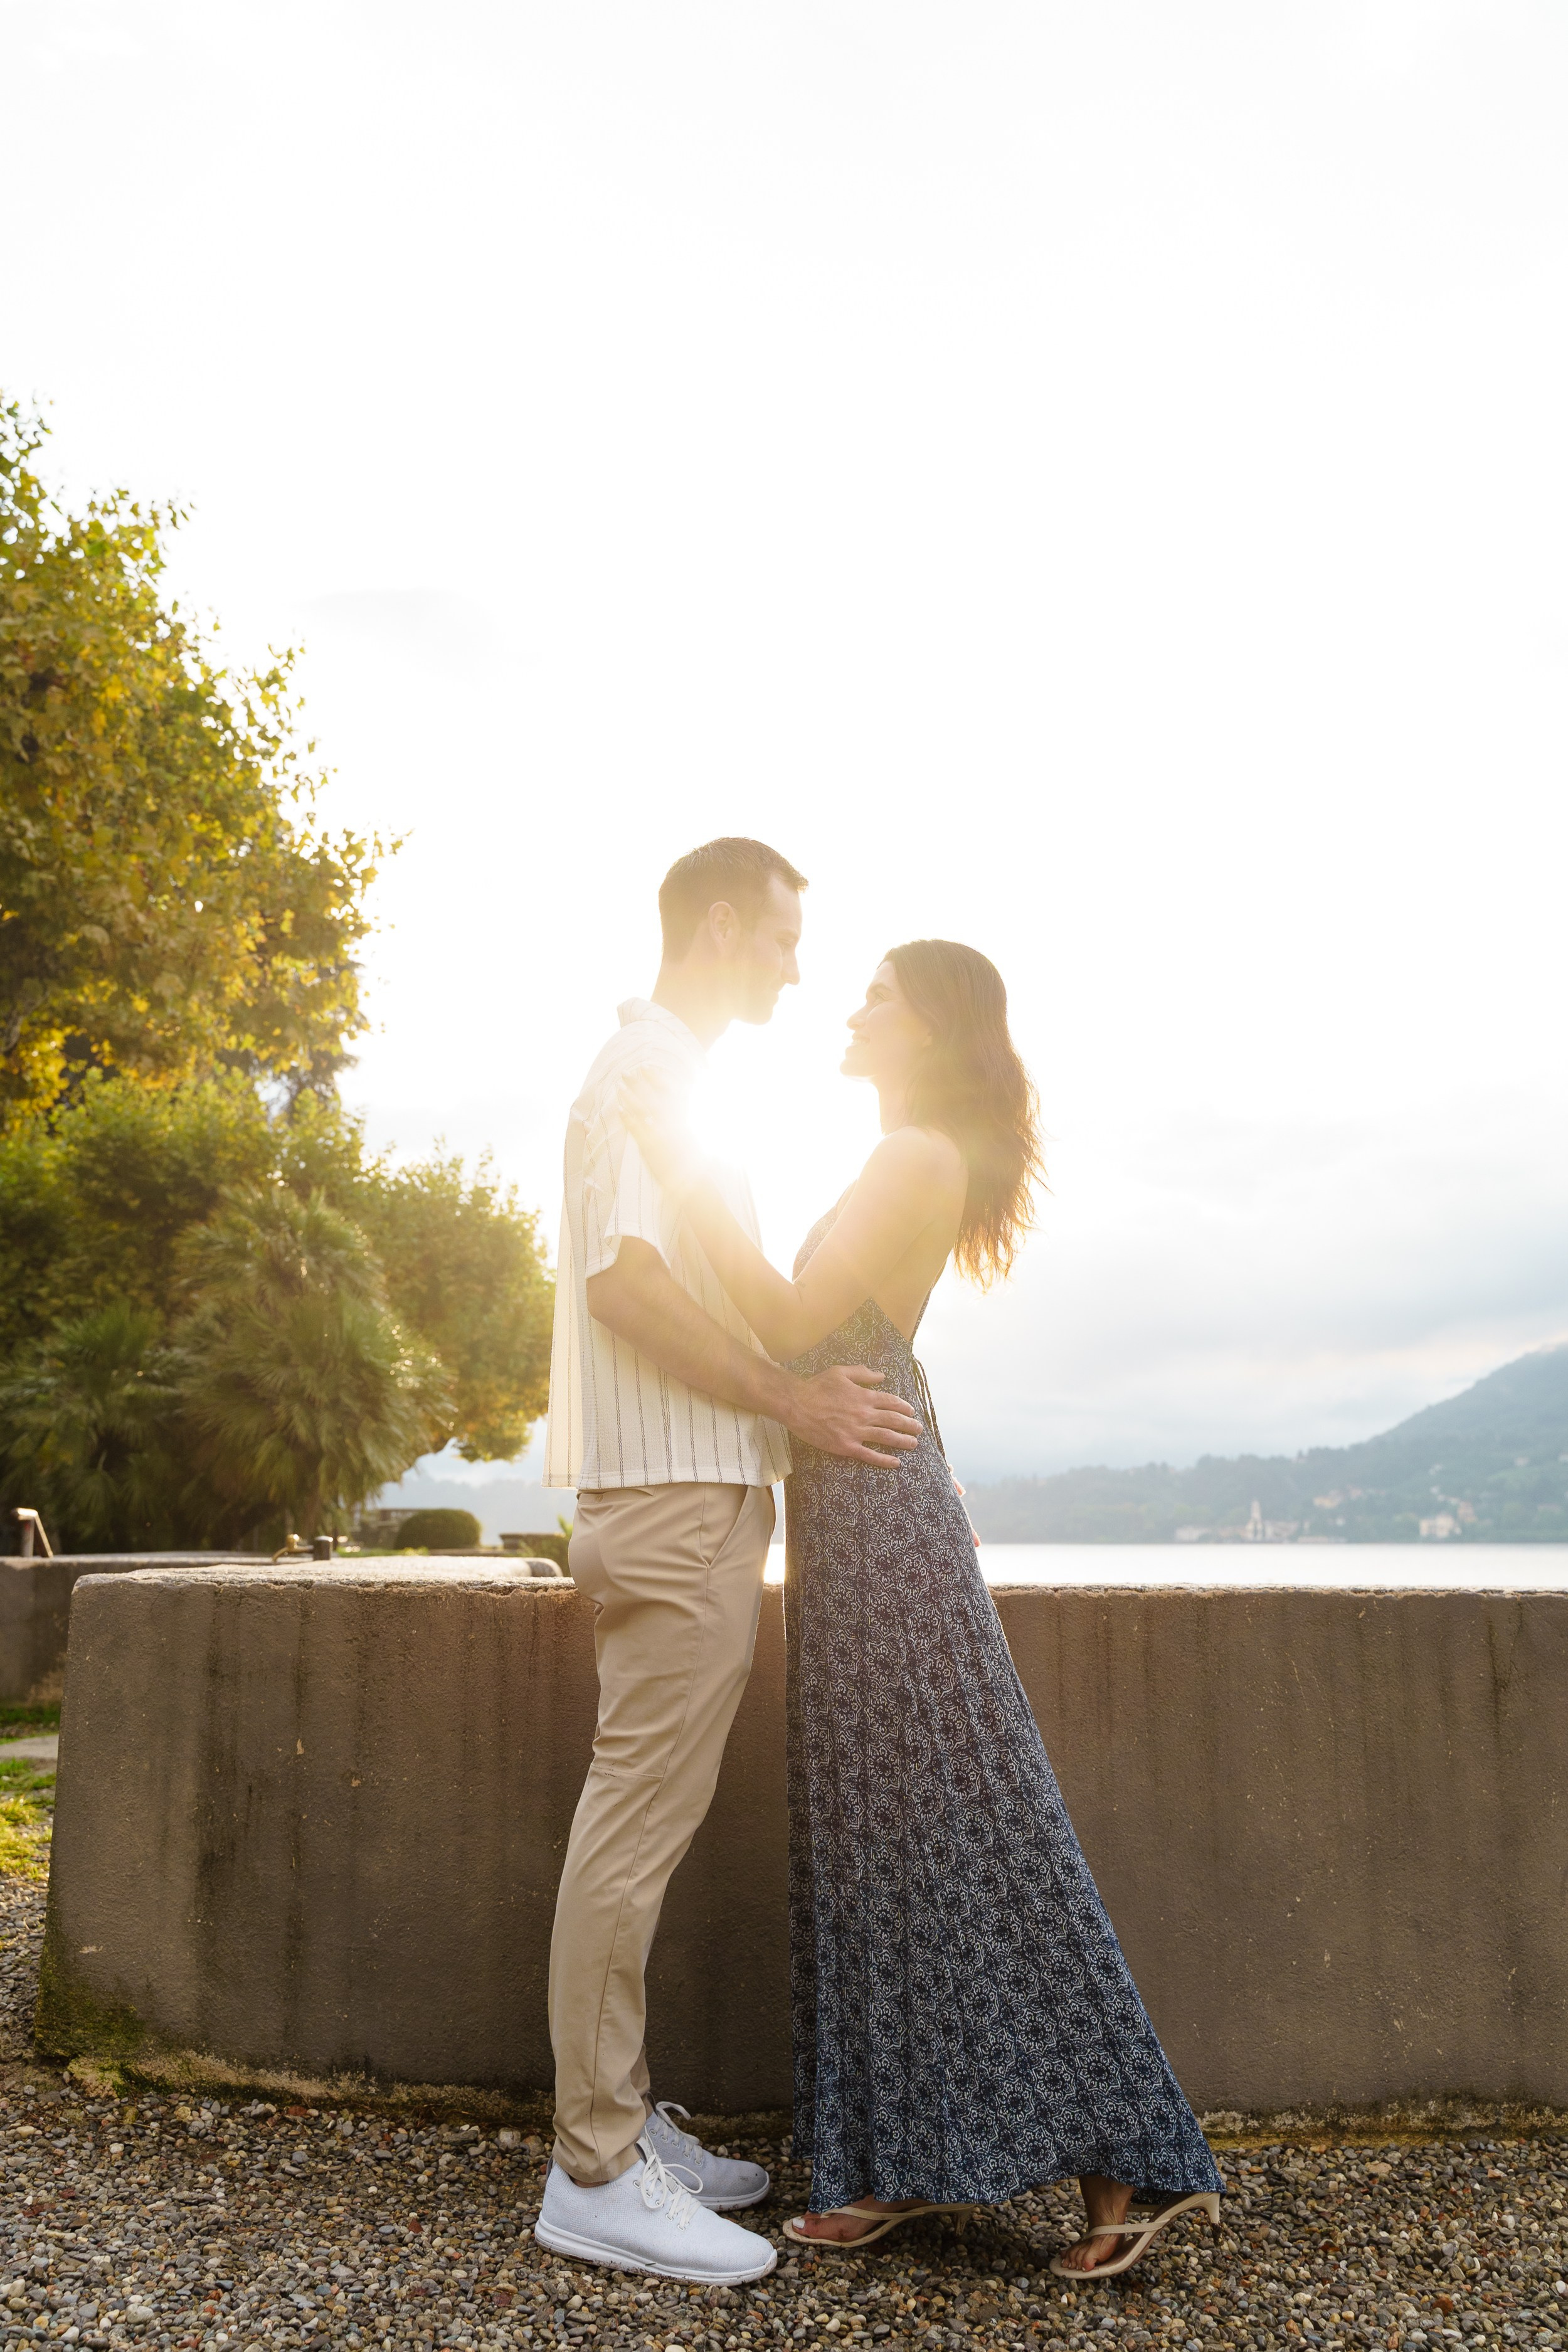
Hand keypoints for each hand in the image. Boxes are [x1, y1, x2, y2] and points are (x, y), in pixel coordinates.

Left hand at [620, 1067, 704, 1199]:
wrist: (693, 1183)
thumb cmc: (695, 1164)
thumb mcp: (693, 1138)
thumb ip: (686, 1122)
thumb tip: (682, 1112)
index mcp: (683, 1119)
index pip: (670, 1092)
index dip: (658, 1078)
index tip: (649, 1066)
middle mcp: (672, 1123)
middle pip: (653, 1096)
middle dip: (639, 1083)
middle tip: (627, 1070)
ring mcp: (661, 1134)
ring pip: (643, 1109)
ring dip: (630, 1096)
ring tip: (618, 1085)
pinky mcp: (651, 1147)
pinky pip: (637, 1129)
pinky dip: (628, 1118)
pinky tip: (619, 1109)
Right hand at [784, 1363, 922, 1465]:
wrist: (797, 1405)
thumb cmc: (817, 1386)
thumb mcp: (841, 1372)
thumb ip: (863, 1373)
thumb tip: (882, 1376)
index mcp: (864, 1396)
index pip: (891, 1402)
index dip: (904, 1407)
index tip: (912, 1412)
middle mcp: (864, 1415)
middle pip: (893, 1420)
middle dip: (909, 1425)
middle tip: (919, 1429)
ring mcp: (856, 1432)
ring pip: (886, 1437)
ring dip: (903, 1441)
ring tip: (914, 1444)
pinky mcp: (846, 1446)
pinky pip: (870, 1455)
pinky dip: (884, 1459)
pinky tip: (896, 1463)